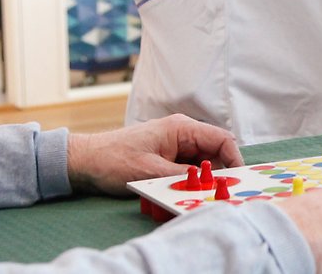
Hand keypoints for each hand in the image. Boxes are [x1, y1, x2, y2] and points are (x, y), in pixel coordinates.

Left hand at [67, 114, 242, 195]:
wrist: (84, 161)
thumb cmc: (113, 160)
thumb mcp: (151, 172)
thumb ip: (185, 176)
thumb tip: (211, 183)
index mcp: (181, 128)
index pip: (221, 139)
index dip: (234, 159)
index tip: (237, 180)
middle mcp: (181, 132)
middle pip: (215, 152)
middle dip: (219, 172)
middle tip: (217, 193)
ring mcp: (174, 144)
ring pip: (203, 162)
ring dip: (203, 178)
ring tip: (196, 193)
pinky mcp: (167, 155)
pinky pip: (189, 167)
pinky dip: (190, 179)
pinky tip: (183, 191)